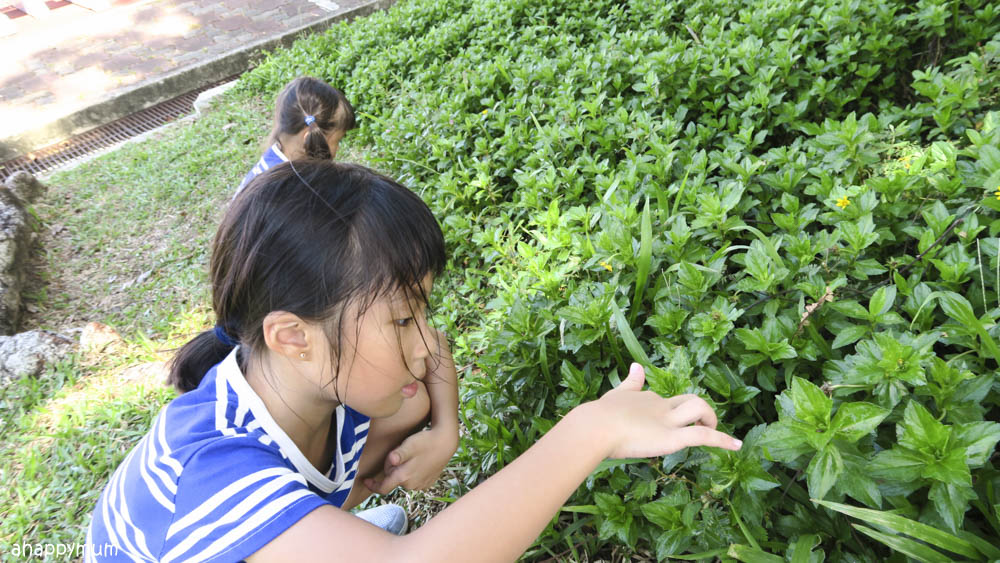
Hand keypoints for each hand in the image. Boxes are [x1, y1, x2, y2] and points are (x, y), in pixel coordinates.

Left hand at [363, 425, 457, 493]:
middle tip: (397, 453)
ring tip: (410, 456)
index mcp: (404, 477)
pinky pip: (414, 480)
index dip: (373, 486)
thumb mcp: (410, 444)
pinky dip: (412, 473)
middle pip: (393, 480)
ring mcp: (421, 485)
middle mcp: (411, 485)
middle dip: (391, 470)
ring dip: (402, 471)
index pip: (383, 488)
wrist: (446, 442)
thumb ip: (399, 453)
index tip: (365, 481)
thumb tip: (391, 460)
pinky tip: (418, 462)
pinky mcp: (428, 482)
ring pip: (404, 480)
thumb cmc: (425, 441)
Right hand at [595, 363, 741, 458]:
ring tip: (716, 432)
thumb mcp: (616, 396)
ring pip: (700, 409)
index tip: (676, 422)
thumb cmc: (599, 417)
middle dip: (702, 411)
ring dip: (712, 421)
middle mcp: (662, 406)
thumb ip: (629, 383)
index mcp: (647, 400)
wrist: (596, 427)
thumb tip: (636, 366)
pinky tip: (735, 446)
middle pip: (691, 400)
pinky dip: (722, 440)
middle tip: (704, 426)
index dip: (676, 411)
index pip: (668, 401)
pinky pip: (703, 436)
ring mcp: (668, 422)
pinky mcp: (673, 437)